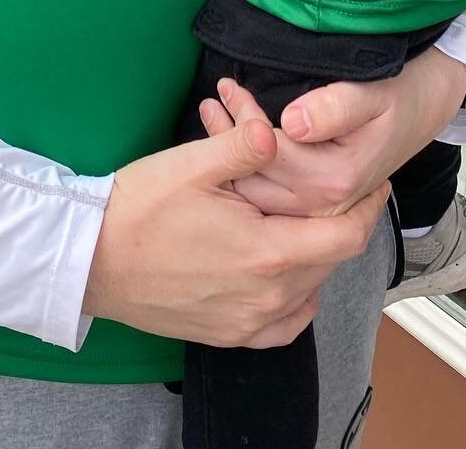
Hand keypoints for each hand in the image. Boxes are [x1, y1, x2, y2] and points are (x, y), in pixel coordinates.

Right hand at [82, 118, 387, 347]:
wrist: (90, 258)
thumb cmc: (139, 208)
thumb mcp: (194, 162)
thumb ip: (246, 145)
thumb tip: (279, 131)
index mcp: (267, 253)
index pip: (346, 236)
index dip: (369, 207)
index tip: (375, 182)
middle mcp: (266, 297)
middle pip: (330, 262)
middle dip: (340, 223)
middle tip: (336, 189)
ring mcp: (246, 322)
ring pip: (309, 290)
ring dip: (317, 255)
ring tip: (305, 219)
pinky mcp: (227, 334)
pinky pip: (284, 324)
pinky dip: (296, 298)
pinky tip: (285, 272)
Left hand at [198, 49, 465, 218]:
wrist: (418, 113)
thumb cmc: (394, 98)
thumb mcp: (371, 93)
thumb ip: (334, 107)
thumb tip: (292, 121)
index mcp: (335, 178)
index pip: (271, 154)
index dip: (244, 122)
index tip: (227, 87)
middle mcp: (325, 204)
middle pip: (259, 179)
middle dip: (228, 140)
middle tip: (208, 104)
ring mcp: (319, 211)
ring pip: (258, 192)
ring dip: (230, 157)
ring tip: (211, 115)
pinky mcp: (315, 205)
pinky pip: (268, 197)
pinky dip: (244, 170)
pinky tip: (229, 144)